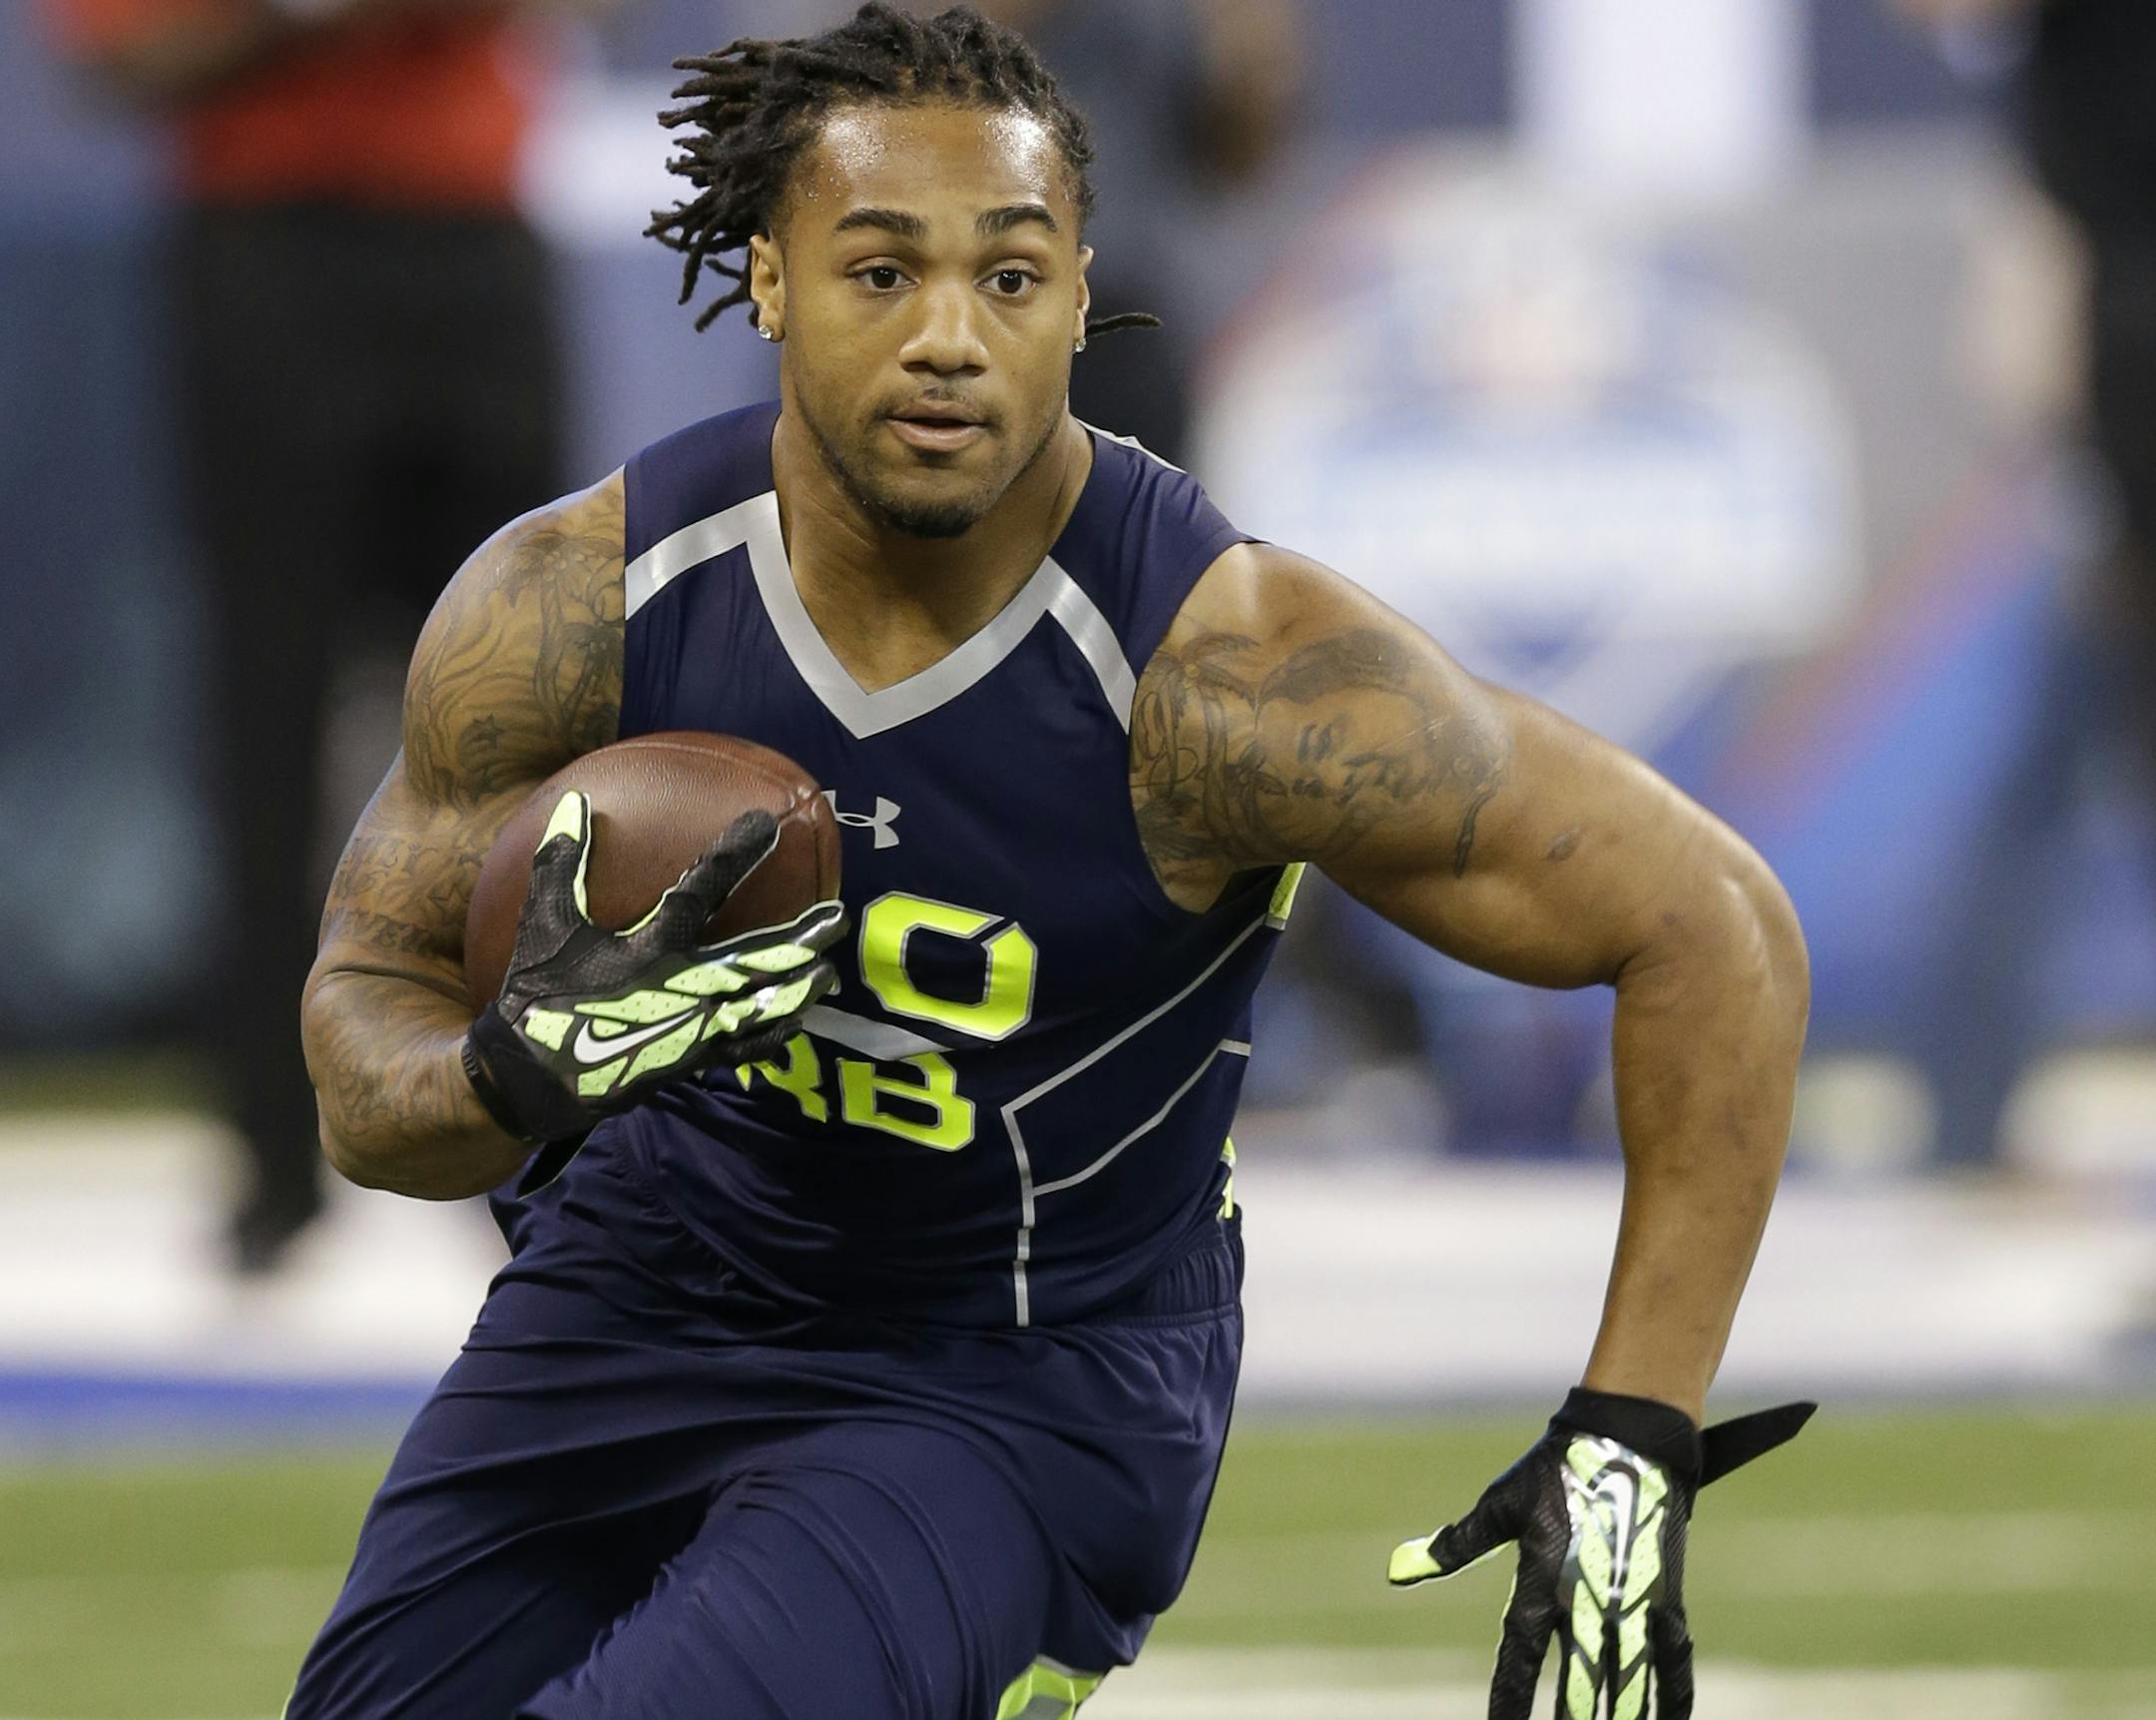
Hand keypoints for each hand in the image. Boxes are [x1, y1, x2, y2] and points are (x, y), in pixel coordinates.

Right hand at [462, 791, 843, 1145]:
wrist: (532, 1079)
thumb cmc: (538, 996)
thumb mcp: (545, 925)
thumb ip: (561, 863)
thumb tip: (574, 801)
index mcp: (649, 949)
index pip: (703, 889)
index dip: (736, 854)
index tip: (768, 824)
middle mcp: (681, 987)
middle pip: (755, 958)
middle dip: (798, 938)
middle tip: (835, 917)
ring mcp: (691, 1028)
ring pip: (760, 1006)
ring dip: (797, 988)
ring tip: (829, 973)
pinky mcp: (689, 1059)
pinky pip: (743, 1048)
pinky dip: (772, 1034)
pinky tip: (796, 1023)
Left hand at [1388, 1390, 1814, 1718]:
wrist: (1627, 1437)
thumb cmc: (1556, 1470)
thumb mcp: (1502, 1505)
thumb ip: (1457, 1545)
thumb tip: (1397, 1569)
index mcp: (1543, 1577)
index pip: (1520, 1652)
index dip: (1510, 1695)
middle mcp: (1588, 1596)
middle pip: (1579, 1677)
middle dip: (1573, 1714)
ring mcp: (1632, 1597)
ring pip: (1628, 1676)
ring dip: (1620, 1710)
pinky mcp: (1666, 1592)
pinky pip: (1674, 1655)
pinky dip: (1673, 1692)